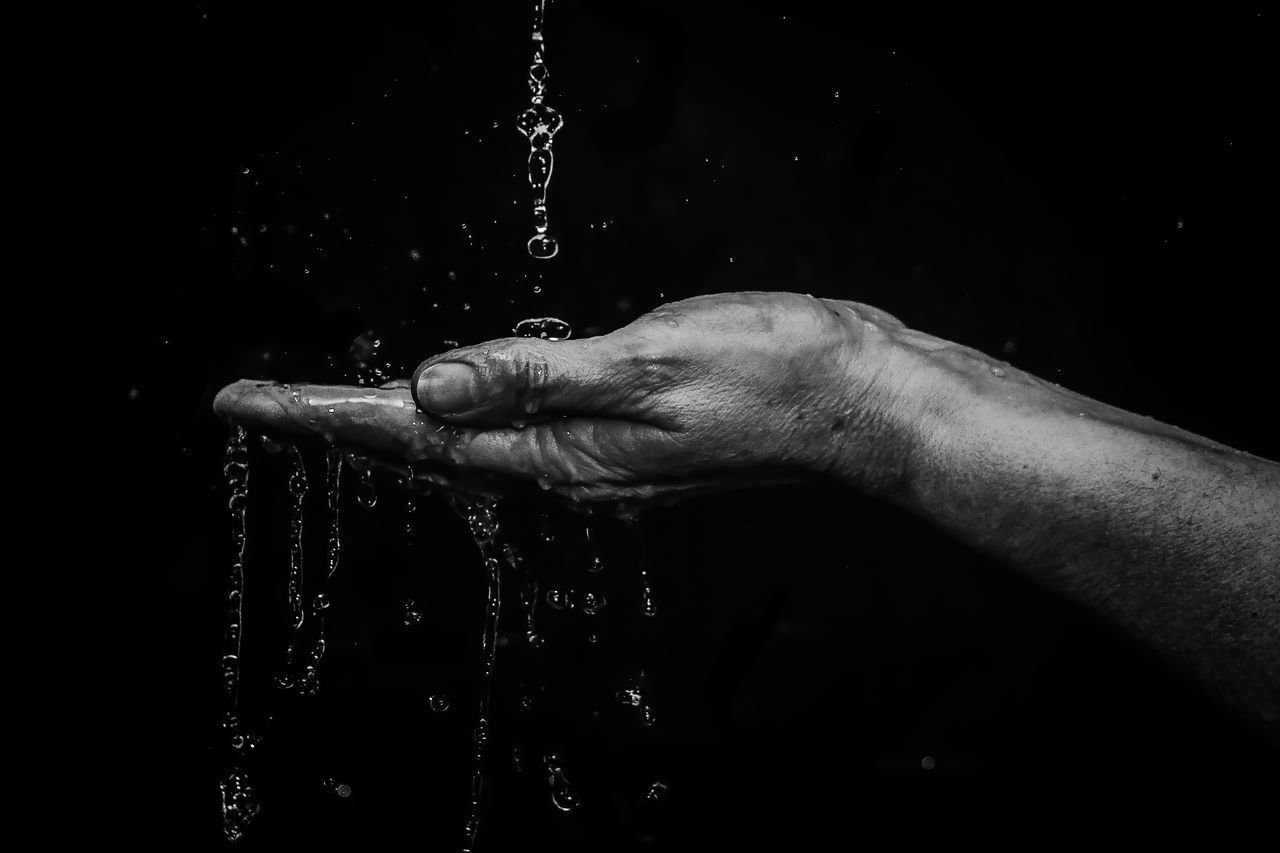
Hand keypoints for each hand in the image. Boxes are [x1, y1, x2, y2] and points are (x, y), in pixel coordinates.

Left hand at [213, 292, 921, 504]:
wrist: (854, 402)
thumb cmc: (767, 378)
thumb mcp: (644, 364)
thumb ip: (533, 378)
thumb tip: (425, 389)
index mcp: (560, 452)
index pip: (411, 435)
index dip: (321, 415)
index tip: (244, 402)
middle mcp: (567, 466)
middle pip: (422, 451)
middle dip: (334, 426)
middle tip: (259, 406)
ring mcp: (597, 455)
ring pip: (463, 446)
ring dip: (387, 428)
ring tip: (325, 414)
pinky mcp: (624, 431)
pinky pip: (512, 429)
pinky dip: (457, 416)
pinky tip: (449, 408)